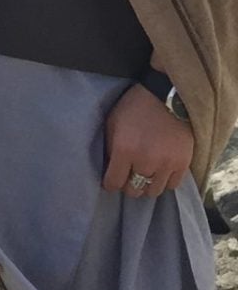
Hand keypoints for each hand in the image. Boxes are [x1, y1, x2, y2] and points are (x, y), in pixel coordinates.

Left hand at [100, 84, 192, 198]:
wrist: (166, 98)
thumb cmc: (134, 107)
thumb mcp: (112, 123)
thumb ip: (109, 147)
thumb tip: (108, 167)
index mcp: (124, 150)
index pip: (114, 182)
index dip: (109, 184)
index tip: (109, 183)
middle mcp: (145, 161)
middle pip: (134, 190)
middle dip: (127, 186)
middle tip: (126, 178)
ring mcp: (166, 165)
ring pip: (153, 192)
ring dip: (146, 186)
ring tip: (142, 176)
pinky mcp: (183, 164)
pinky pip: (171, 186)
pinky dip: (163, 182)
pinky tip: (158, 174)